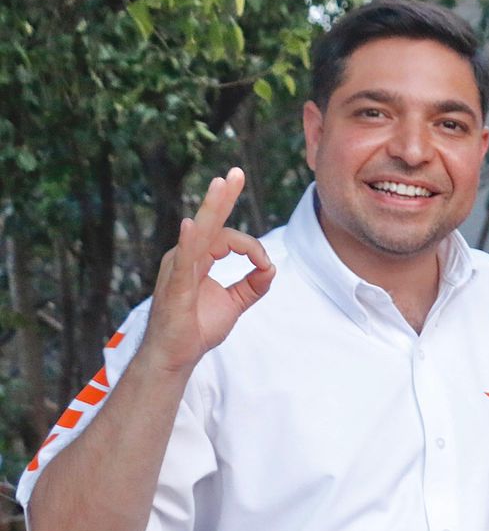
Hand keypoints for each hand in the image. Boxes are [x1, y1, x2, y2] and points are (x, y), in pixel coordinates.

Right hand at [142, 168, 274, 372]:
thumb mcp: (233, 304)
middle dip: (223, 197)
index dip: (253, 248)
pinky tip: (193, 226)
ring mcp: (177, 270)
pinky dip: (189, 242)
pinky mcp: (175, 288)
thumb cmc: (196, 329)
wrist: (175, 356)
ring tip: (221, 185)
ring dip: (212, 209)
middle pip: (208, 222)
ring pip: (198, 234)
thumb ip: (253, 285)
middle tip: (235, 173)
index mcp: (197, 258)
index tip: (265, 265)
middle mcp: (184, 258)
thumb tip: (271, 268)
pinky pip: (183, 261)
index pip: (227, 238)